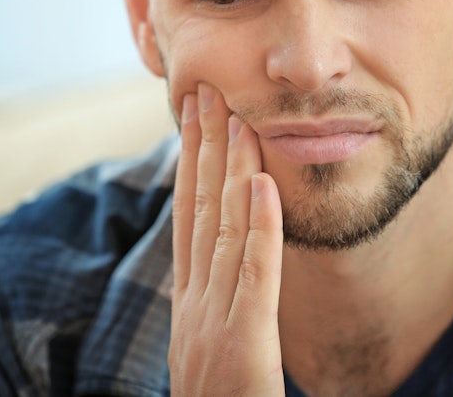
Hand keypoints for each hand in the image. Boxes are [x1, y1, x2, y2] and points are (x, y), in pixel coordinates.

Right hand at [169, 83, 285, 395]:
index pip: (189, 224)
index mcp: (189, 312)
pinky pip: (253, 281)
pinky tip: (263, 187)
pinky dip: (258, 230)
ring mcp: (213, 331)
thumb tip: (232, 264)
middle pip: (199, 216)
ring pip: (223, 235)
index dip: (192, 168)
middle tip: (206, 94)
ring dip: (229, 173)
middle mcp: (194, 312)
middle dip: (202, 152)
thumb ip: (223, 311)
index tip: (197, 120)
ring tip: (236, 120)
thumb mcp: (214, 358)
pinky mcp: (244, 353)